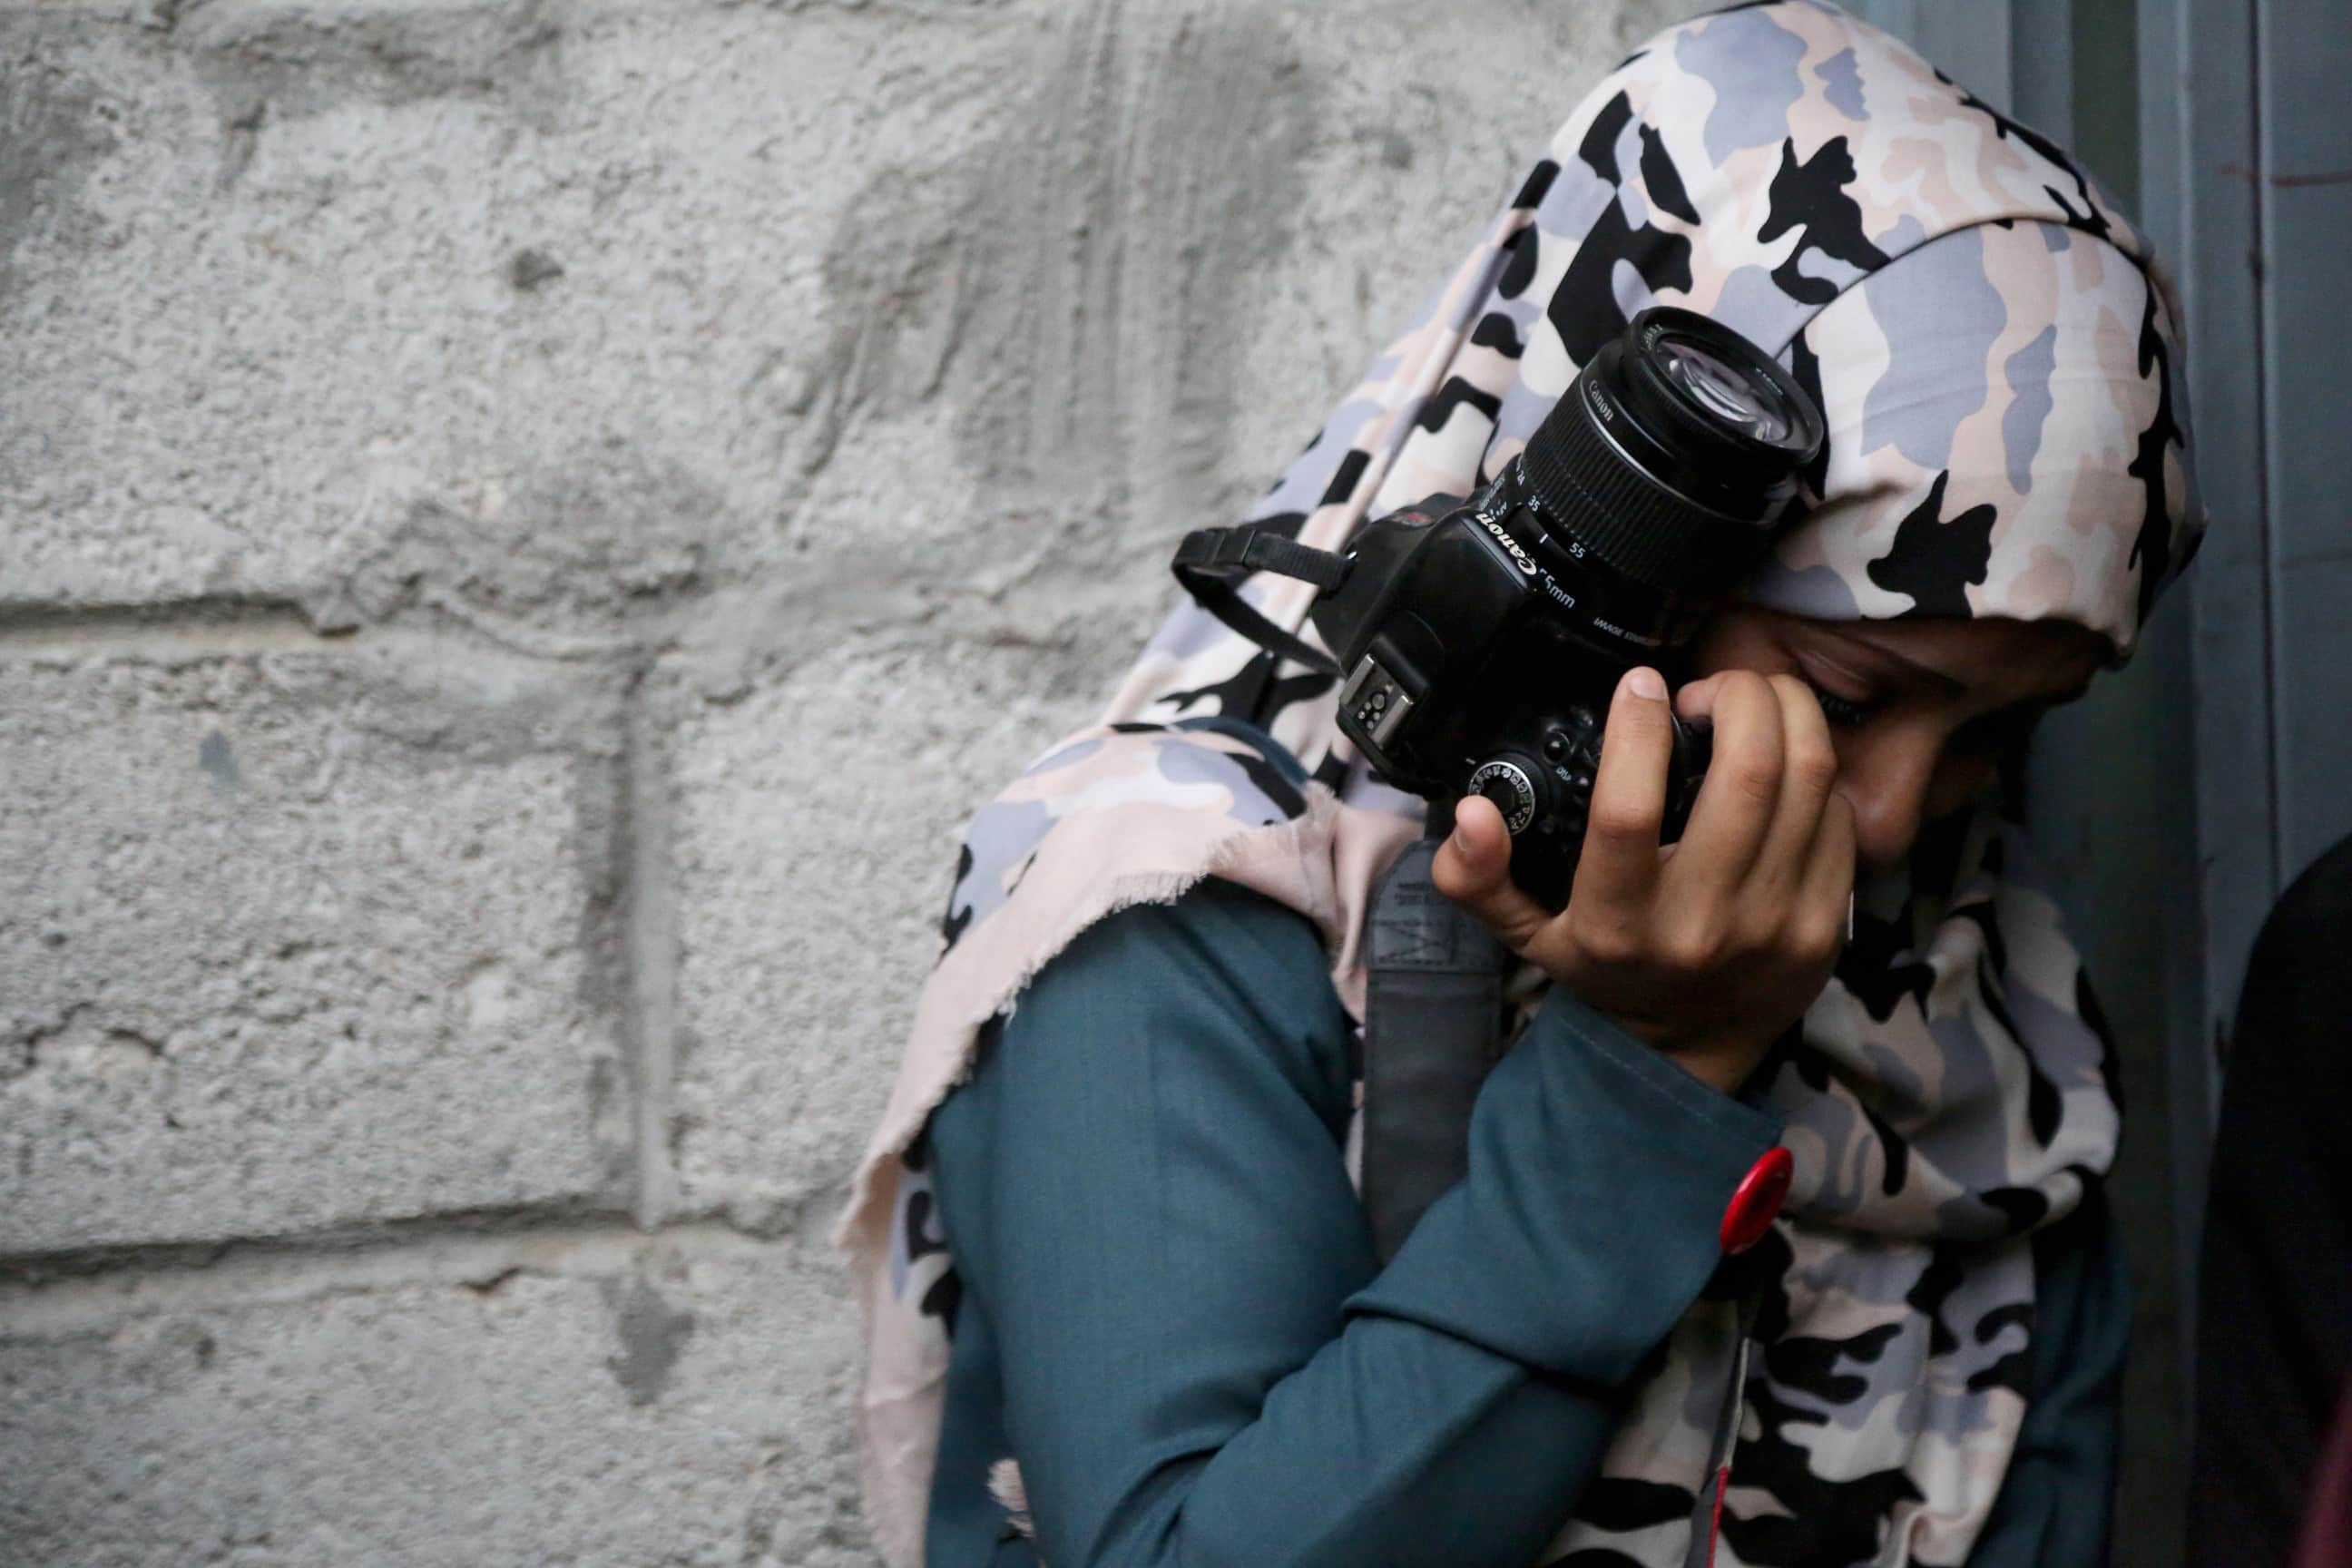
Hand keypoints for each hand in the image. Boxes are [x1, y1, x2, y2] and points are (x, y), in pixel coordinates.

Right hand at [1432, 666, 1855, 1093]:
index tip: (1639, 686)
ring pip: (1809, 779)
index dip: (1638, 729)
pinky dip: (1814, 770)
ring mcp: (1774, 926)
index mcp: (1617, 923)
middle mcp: (1700, 925)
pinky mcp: (1825, 926)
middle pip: (1749, 772)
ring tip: (1752, 703)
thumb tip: (1472, 811)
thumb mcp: (1524, 932)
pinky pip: (1837, 817)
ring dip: (1787, 713)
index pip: (1627, 810)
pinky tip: (1784, 763)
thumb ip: (1477, 875)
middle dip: (1735, 696)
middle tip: (1708, 689)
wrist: (1685, 1055)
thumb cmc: (1604, 970)